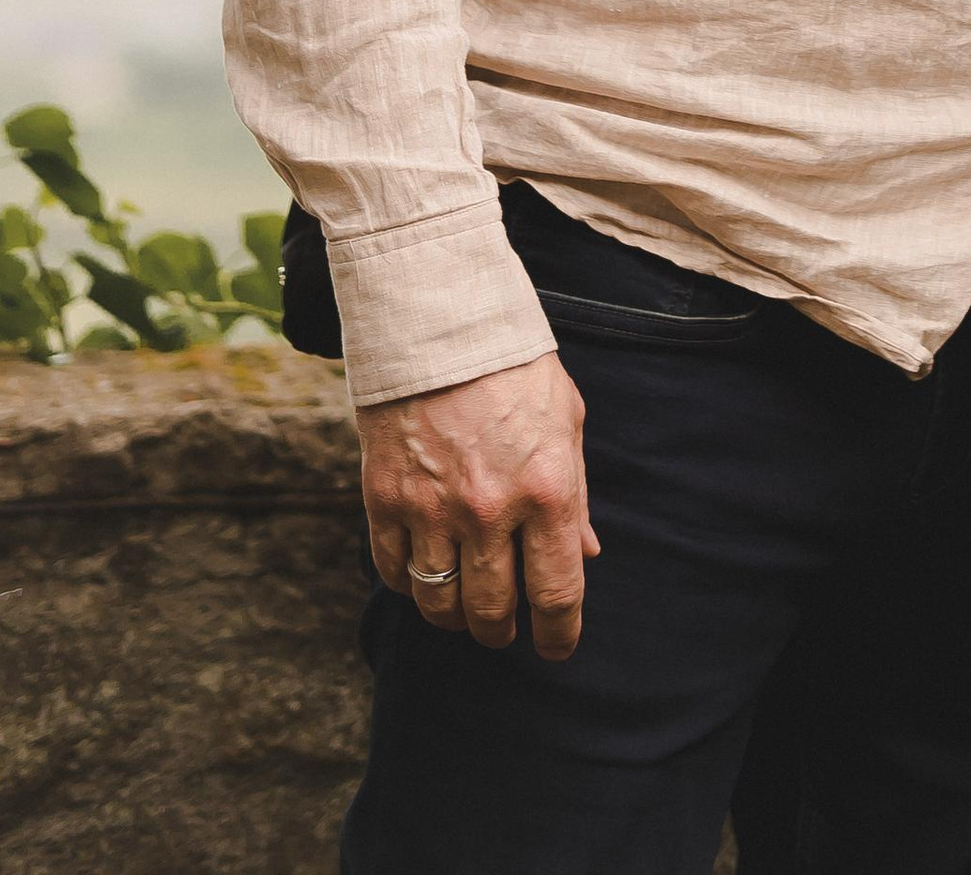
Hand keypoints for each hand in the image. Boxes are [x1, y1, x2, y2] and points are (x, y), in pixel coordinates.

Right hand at [359, 351, 597, 658]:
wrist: (439, 322)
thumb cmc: (514, 368)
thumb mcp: (566, 421)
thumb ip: (575, 494)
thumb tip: (586, 553)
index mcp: (547, 488)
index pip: (557, 591)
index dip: (560, 633)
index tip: (558, 648)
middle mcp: (490, 509)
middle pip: (493, 611)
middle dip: (504, 632)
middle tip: (507, 629)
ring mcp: (432, 509)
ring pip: (440, 605)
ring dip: (457, 619)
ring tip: (467, 611)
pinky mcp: (385, 501)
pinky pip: (396, 574)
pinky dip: (412, 586)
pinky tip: (426, 574)